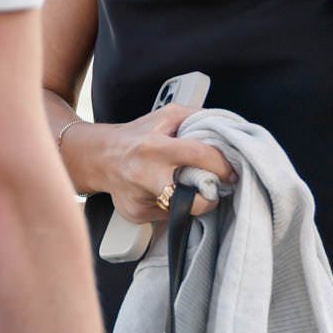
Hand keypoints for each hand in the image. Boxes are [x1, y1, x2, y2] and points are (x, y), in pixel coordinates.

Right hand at [104, 103, 235, 222]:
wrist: (101, 157)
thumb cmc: (137, 135)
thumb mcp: (166, 116)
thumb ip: (195, 117)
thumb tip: (226, 129)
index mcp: (155, 147)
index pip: (199, 156)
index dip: (222, 165)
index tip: (230, 172)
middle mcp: (146, 175)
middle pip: (191, 200)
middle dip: (210, 197)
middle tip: (213, 188)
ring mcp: (140, 198)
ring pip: (182, 210)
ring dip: (192, 201)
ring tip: (189, 187)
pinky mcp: (137, 214)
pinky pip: (167, 215)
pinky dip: (172, 205)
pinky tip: (164, 192)